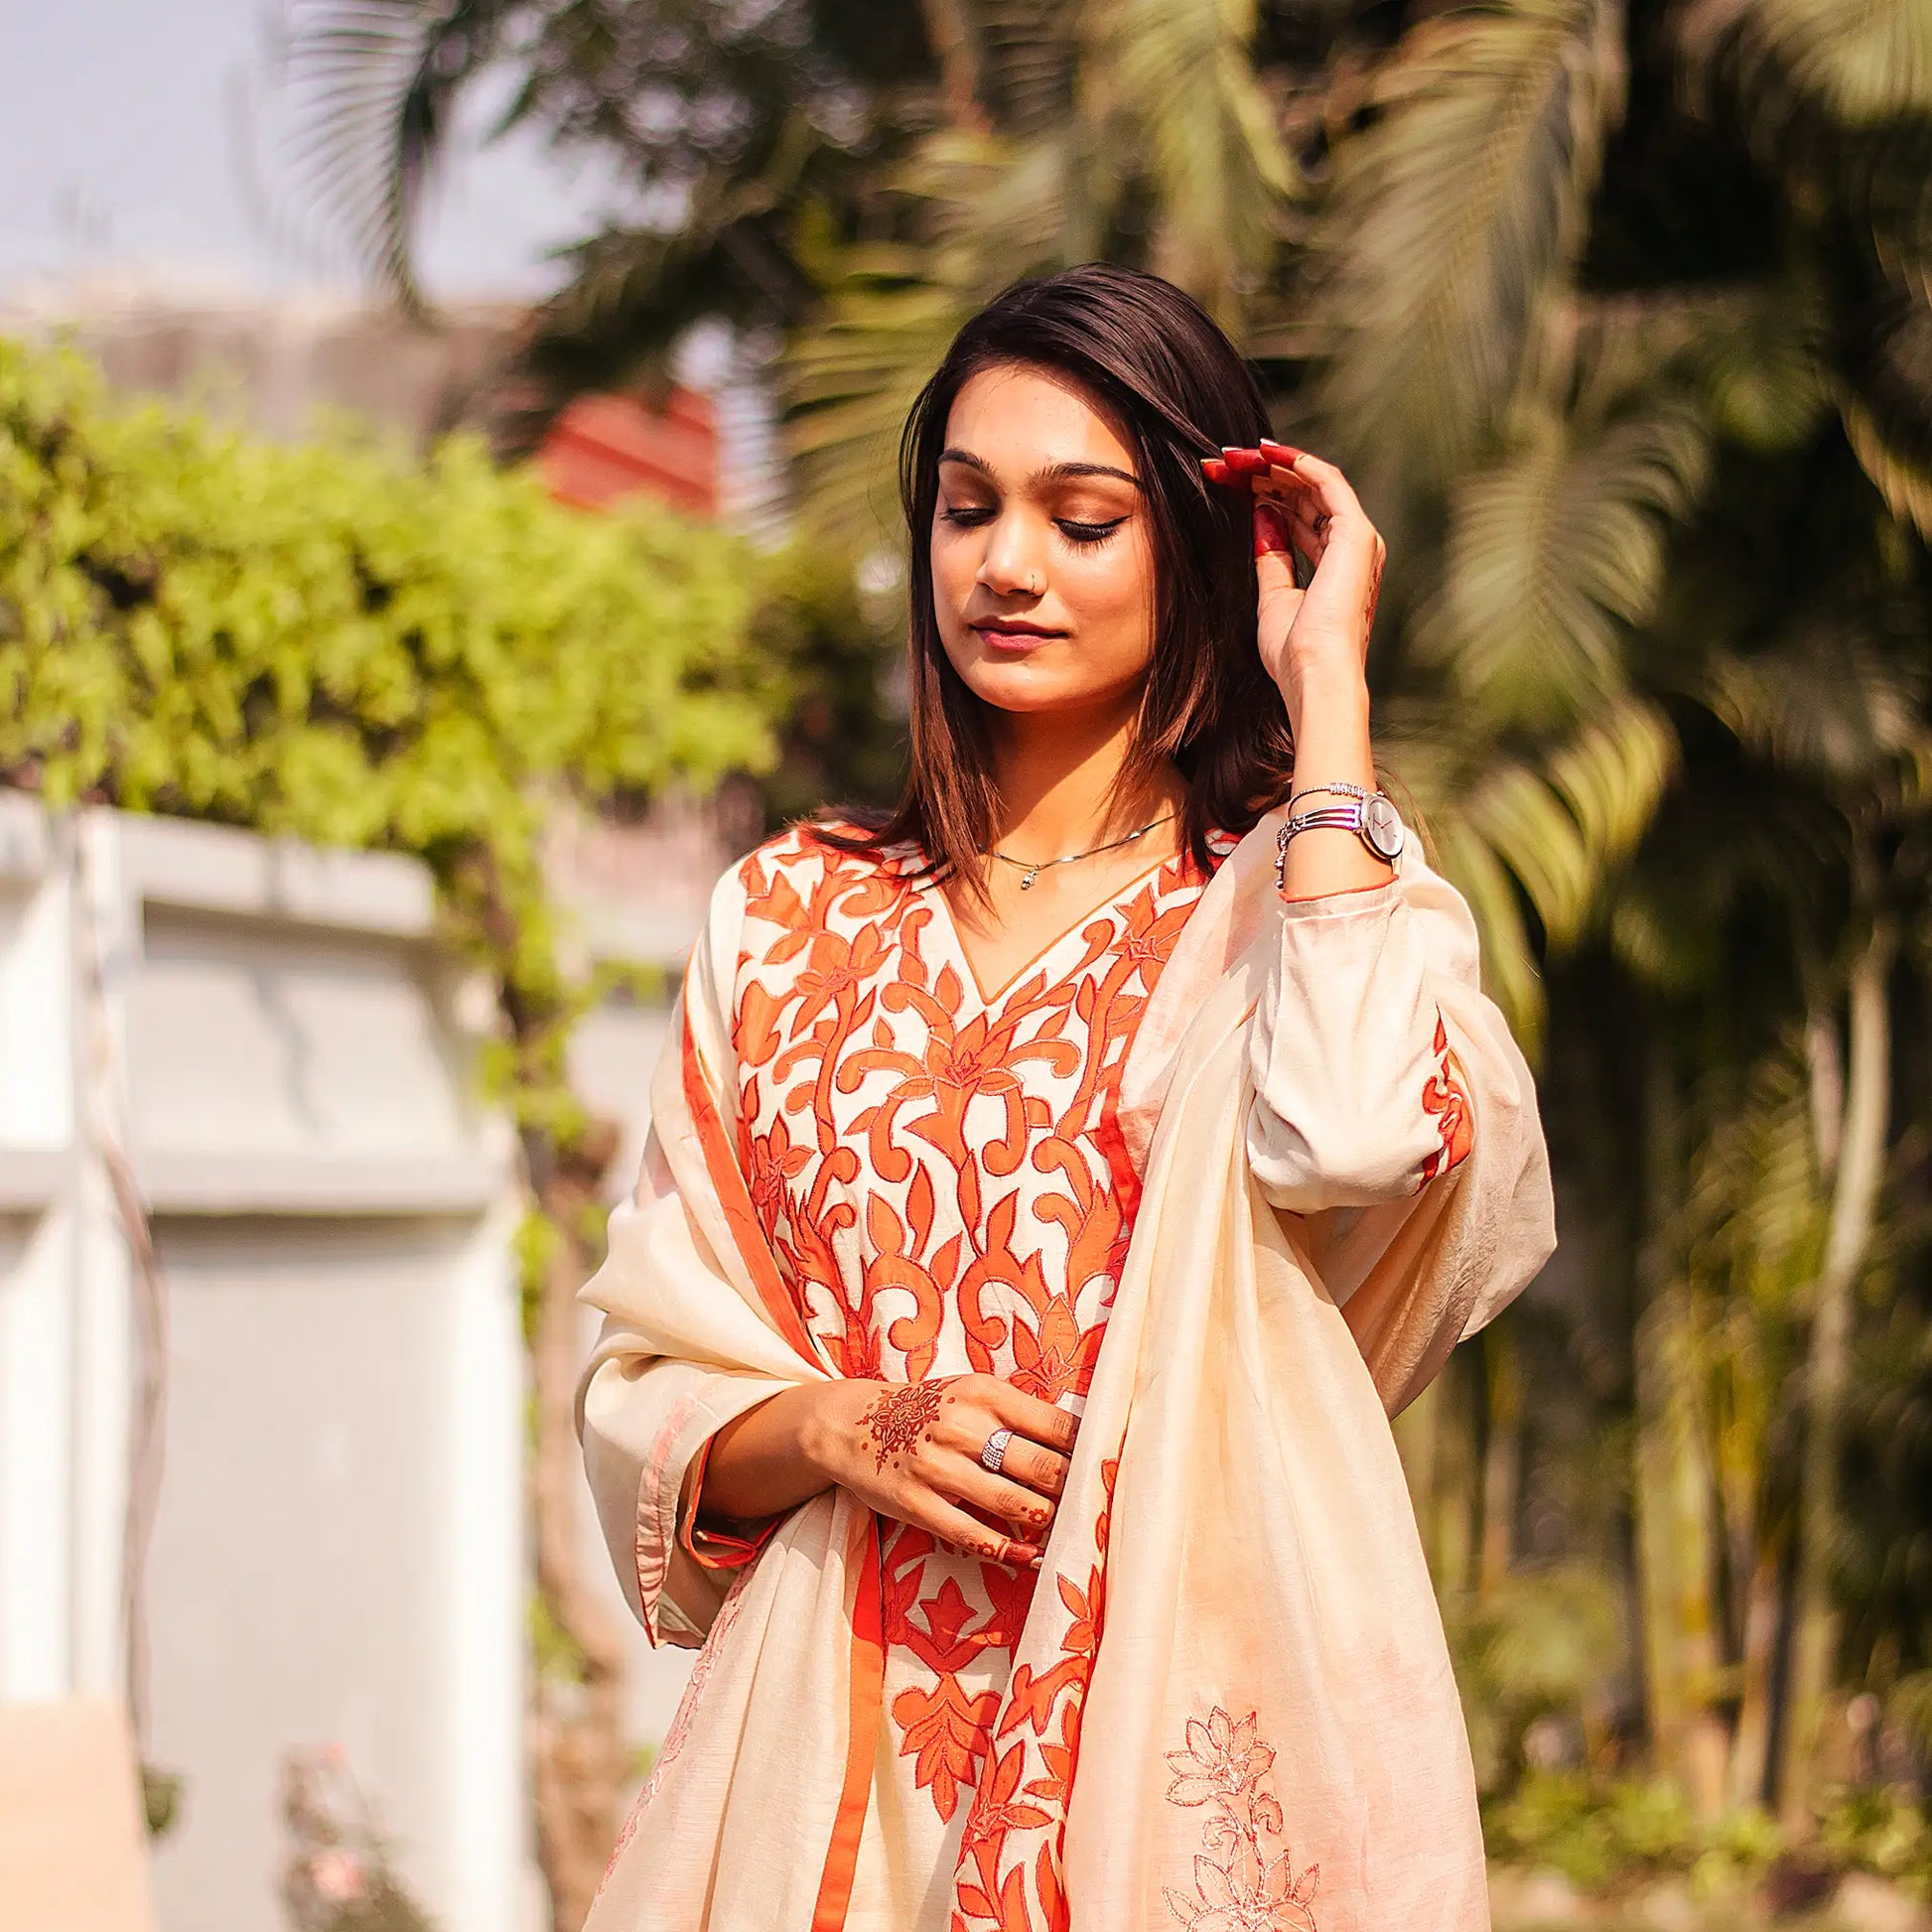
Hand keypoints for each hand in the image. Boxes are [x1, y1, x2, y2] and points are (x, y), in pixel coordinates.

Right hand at [806, 1374, 1075, 1567]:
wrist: (853, 1424)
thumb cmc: (930, 1410)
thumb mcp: (972, 1394)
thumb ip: (1019, 1414)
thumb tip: (1082, 1444)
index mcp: (985, 1393)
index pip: (1057, 1425)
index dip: (1091, 1453)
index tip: (1111, 1471)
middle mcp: (963, 1426)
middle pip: (1043, 1466)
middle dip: (1075, 1492)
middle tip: (1097, 1508)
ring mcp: (937, 1466)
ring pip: (1014, 1503)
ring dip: (1047, 1522)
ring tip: (1067, 1531)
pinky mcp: (916, 1502)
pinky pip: (972, 1534)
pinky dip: (1008, 1550)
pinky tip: (1030, 1556)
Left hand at [1201, 441, 1384, 727]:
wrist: (1314, 673)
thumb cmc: (1294, 653)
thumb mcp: (1273, 597)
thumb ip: (1272, 556)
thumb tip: (1263, 514)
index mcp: (1336, 567)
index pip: (1300, 517)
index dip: (1265, 495)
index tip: (1229, 482)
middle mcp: (1353, 549)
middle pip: (1306, 497)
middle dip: (1266, 476)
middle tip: (1227, 461)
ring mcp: (1359, 540)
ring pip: (1316, 486)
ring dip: (1276, 466)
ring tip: (1239, 456)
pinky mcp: (1357, 534)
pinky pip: (1328, 483)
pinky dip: (1299, 464)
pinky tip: (1269, 454)